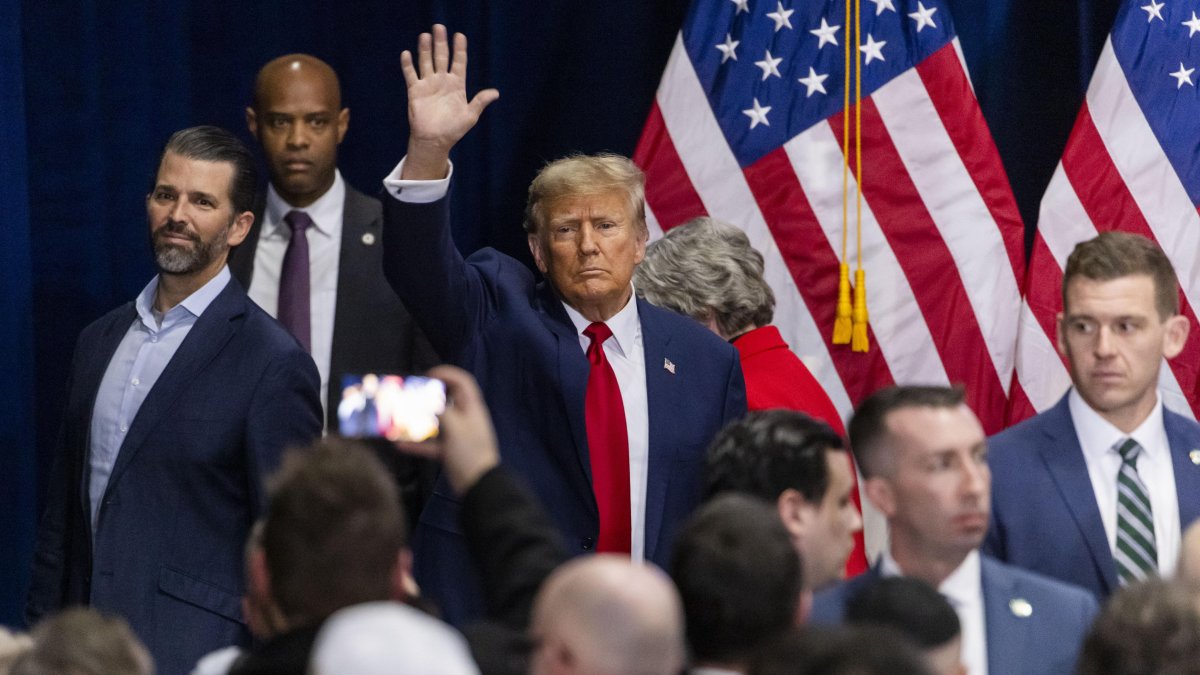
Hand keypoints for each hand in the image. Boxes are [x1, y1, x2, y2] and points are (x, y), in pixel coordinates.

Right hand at [393, 365, 499, 494]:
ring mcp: (457, 435)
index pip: (462, 382)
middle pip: (446, 400)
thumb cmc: (469, 452)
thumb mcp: (455, 427)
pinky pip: (431, 443)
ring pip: (436, 422)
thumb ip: (440, 410)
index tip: (427, 375)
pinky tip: (399, 444)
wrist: (478, 486)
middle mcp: (465, 418)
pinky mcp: (449, 451)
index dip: (446, 373)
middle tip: (409, 394)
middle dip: (427, 396)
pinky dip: (417, 443)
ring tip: (400, 416)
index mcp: (471, 408)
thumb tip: (424, 398)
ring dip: (419, 420)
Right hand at [400, 24, 499, 179]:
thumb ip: (480, 101)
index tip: (460, 36)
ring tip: (425, 35)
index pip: (459, 62)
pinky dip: (408, 65)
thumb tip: (495, 93)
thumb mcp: (470, 115)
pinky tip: (407, 53)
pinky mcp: (415, 91)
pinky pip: (411, 75)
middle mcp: (442, 81)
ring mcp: (428, 84)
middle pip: (441, 57)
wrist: (434, 140)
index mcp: (457, 85)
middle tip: (439, 27)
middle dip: (441, 42)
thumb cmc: (453, 130)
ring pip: (426, 62)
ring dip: (425, 49)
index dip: (460, 49)